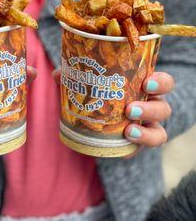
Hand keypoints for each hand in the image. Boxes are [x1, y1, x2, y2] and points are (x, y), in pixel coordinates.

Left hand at [52, 69, 173, 150]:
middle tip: (129, 109)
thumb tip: (58, 74)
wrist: (97, 126)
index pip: (163, 83)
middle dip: (151, 108)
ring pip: (160, 131)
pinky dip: (139, 144)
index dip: (160, 83)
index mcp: (143, 87)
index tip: (146, 82)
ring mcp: (147, 128)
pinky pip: (147, 147)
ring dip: (146, 131)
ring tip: (128, 128)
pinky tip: (126, 139)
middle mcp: (151, 107)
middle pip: (163, 108)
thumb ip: (76, 77)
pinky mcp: (139, 144)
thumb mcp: (89, 85)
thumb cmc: (99, 97)